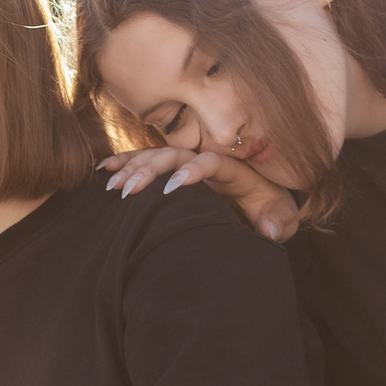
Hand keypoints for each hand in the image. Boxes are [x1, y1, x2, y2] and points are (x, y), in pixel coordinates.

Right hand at [99, 149, 301, 242]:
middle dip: (151, 169)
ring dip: (133, 168)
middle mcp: (205, 161)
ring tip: (112, 186)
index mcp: (232, 169)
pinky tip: (104, 171)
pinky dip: (125, 163)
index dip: (192, 170)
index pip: (210, 161)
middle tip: (129, 191)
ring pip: (155, 156)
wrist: (262, 201)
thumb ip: (279, 221)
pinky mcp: (173, 172)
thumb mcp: (281, 216)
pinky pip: (145, 161)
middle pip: (174, 155)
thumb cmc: (270, 210)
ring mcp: (187, 164)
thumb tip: (268, 230)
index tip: (173, 187)